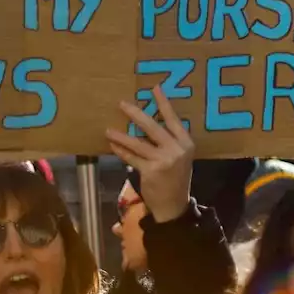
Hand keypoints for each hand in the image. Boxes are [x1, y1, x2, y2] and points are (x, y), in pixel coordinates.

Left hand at [106, 87, 194, 223]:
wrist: (174, 204)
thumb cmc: (175, 177)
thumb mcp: (180, 156)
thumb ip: (169, 141)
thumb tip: (147, 123)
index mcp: (186, 142)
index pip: (173, 119)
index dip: (164, 103)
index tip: (154, 88)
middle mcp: (176, 149)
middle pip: (153, 127)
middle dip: (136, 114)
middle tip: (122, 104)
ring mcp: (163, 160)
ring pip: (138, 143)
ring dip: (121, 136)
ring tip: (108, 129)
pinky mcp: (150, 171)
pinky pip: (131, 158)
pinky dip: (120, 151)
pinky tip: (112, 145)